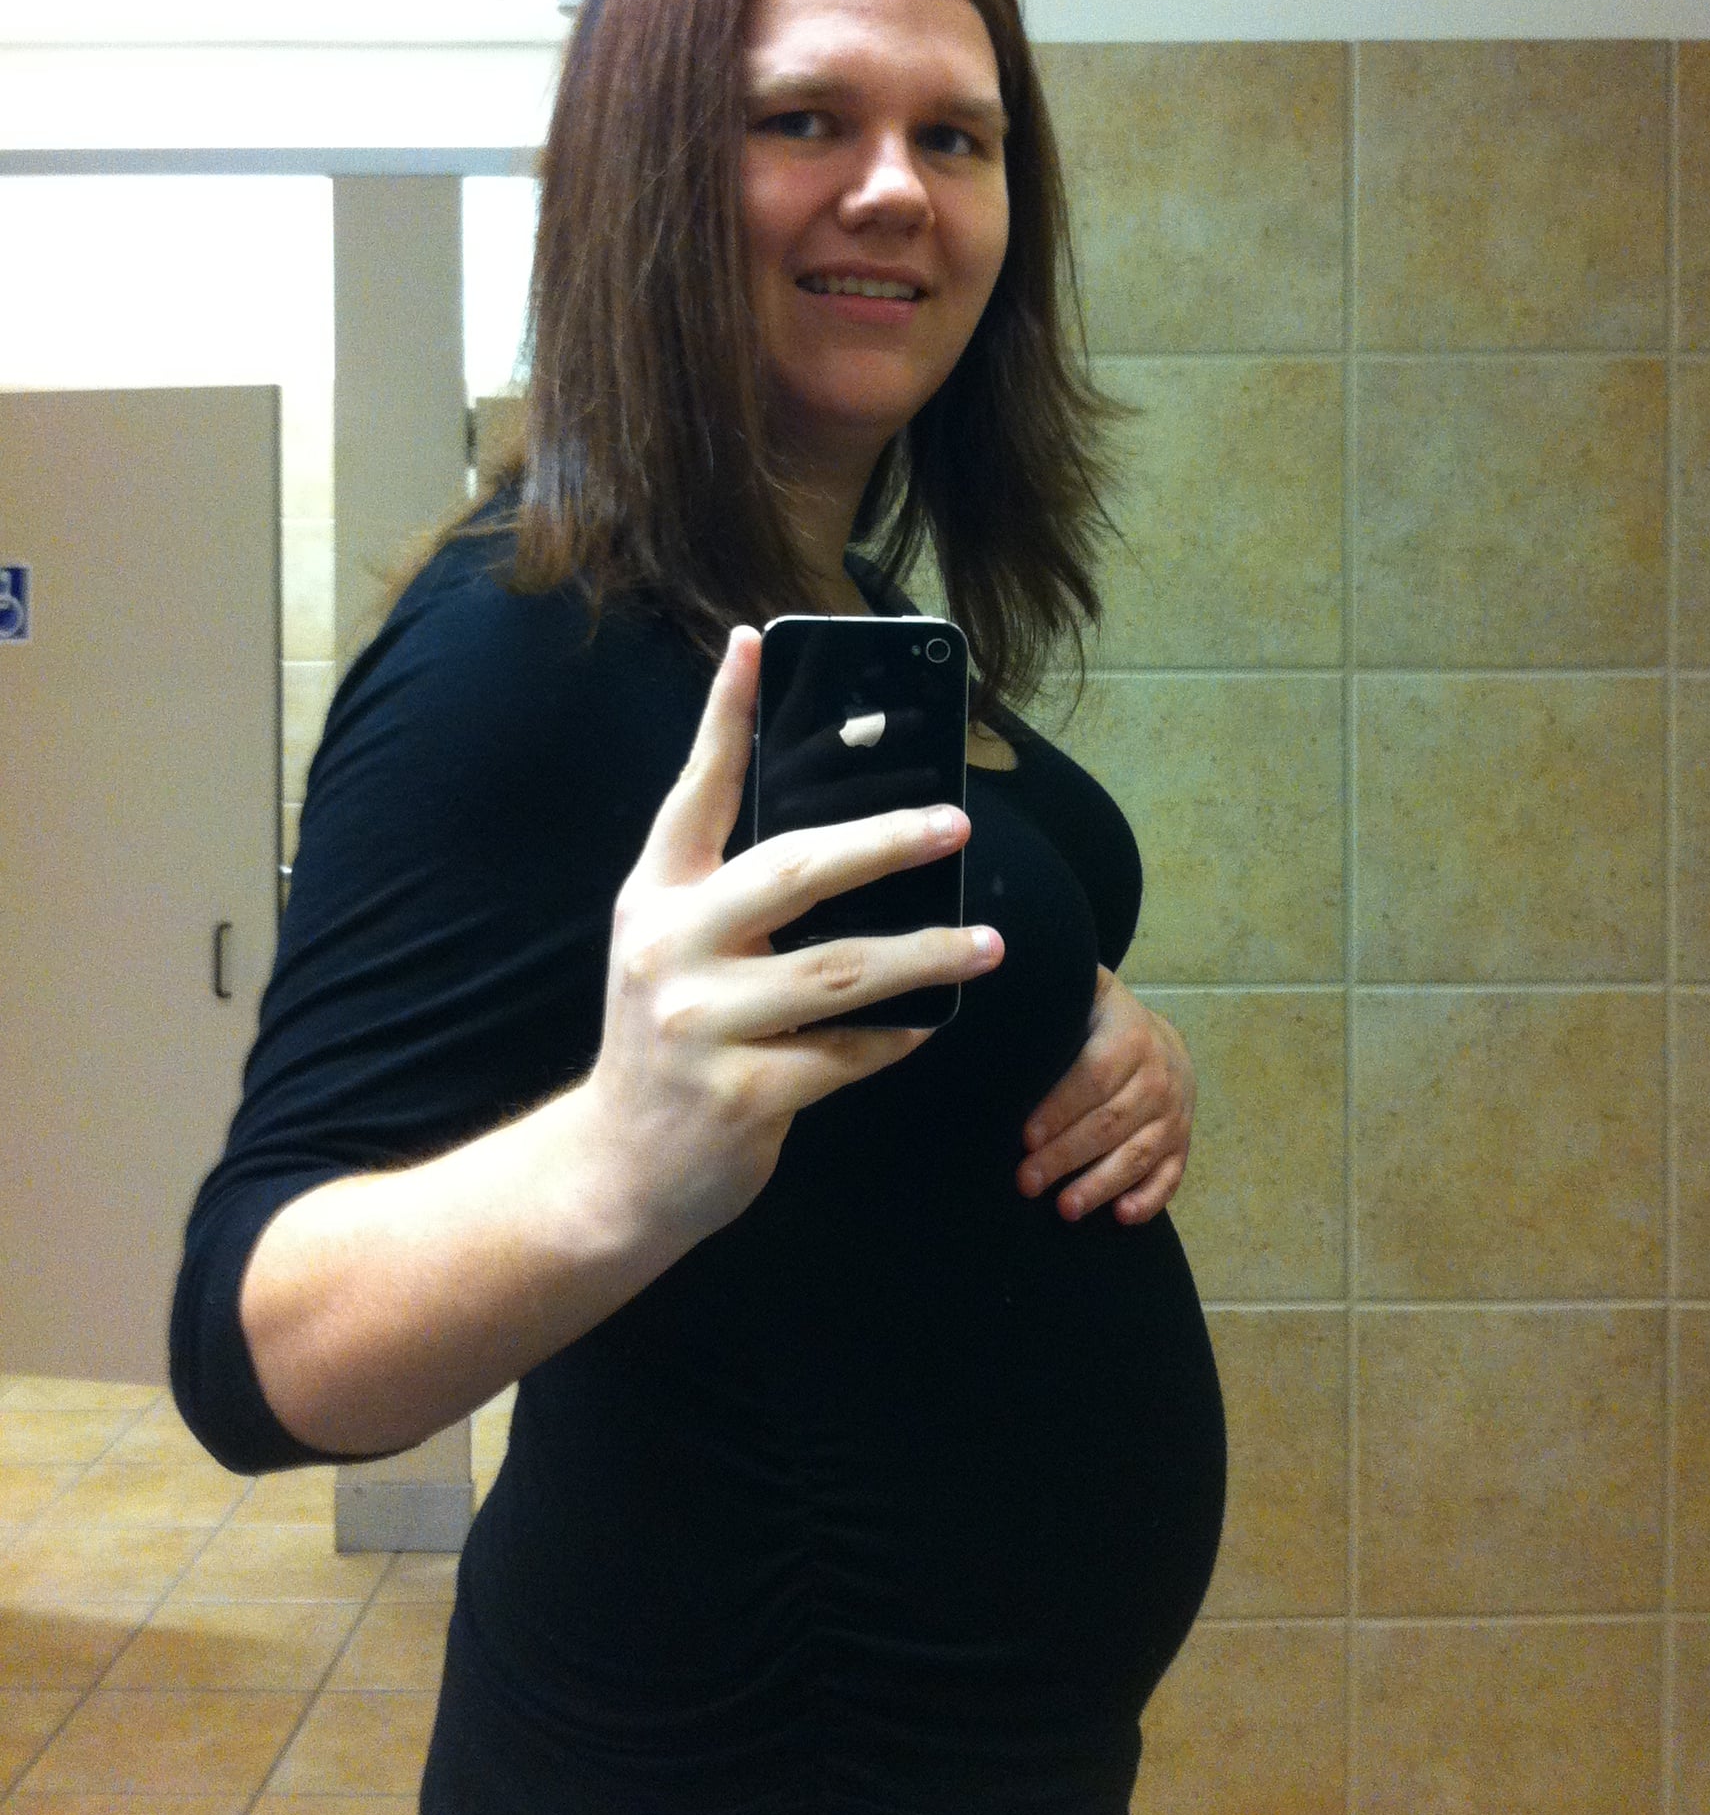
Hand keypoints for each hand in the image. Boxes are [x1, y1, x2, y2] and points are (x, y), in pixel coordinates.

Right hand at [584, 627, 1003, 1251]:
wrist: (614, 1171)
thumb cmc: (669, 1042)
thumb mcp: (673, 951)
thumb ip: (732, 892)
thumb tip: (850, 833)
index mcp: (657, 897)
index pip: (696, 789)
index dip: (725, 714)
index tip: (757, 642)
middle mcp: (668, 948)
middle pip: (794, 870)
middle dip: (885, 841)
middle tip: (956, 823)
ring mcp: (700, 1024)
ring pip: (840, 969)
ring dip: (927, 952)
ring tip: (989, 942)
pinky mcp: (738, 1094)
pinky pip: (844, 1053)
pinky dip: (895, 1038)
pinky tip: (929, 1026)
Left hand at [1015, 966, 1193, 1224]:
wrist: (1158, 1034)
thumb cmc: (1099, 1018)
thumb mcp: (1082, 992)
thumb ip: (1053, 993)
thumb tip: (994, 984)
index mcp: (1130, 1036)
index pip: (1093, 1077)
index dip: (1059, 1109)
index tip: (1025, 1137)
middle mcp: (1160, 1075)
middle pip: (1111, 1122)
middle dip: (1066, 1156)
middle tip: (1026, 1181)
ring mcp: (1175, 1112)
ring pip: (1139, 1154)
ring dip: (1101, 1184)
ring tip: (1064, 1208)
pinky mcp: (1182, 1142)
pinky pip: (1170, 1175)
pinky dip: (1149, 1198)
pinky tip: (1121, 1216)